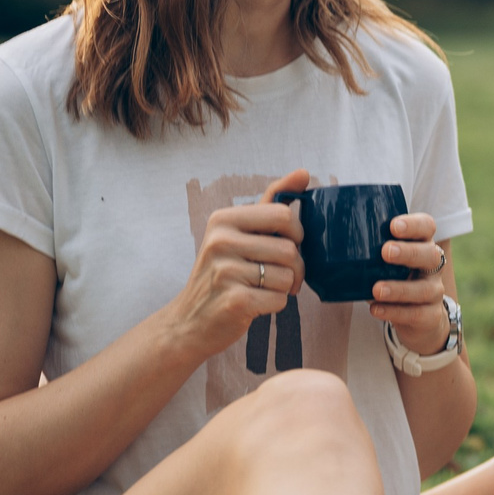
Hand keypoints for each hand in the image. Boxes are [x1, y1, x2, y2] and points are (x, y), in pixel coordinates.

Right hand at [165, 170, 308, 359]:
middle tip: (278, 275)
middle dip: (294, 267)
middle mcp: (220, 241)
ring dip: (283, 288)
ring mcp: (225, 271)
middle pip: (290, 249)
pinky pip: (280, 299)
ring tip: (261, 289)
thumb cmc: (222, 273)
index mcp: (223, 219)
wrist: (189, 321)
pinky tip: (254, 304)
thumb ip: (271, 202)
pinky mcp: (235, 301)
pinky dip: (275, 305)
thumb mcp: (239, 232)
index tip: (285, 244)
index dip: (295, 234)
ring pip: (288, 276)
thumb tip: (304, 172)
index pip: (283, 215)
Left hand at [373, 211, 455, 357]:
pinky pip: (415, 314)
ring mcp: (434, 291)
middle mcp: (432, 266)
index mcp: (421, 243)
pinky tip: (375, 309)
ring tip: (376, 289)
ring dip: (399, 288)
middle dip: (408, 252)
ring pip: (424, 288)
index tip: (393, 225)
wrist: (418, 316)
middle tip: (385, 252)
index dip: (414, 225)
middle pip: (430, 254)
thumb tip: (317, 229)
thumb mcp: (382, 260)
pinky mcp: (430, 316)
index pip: (427, 227)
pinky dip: (394, 312)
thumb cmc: (393, 277)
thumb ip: (362, 246)